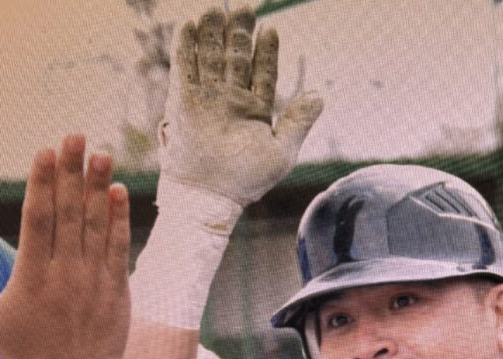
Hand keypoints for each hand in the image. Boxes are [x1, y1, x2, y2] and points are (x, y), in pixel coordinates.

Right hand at [0, 135, 130, 358]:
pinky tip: (118, 191)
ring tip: (102, 152)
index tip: (43, 152)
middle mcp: (65, 272)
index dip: (41, 183)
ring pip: (96, 224)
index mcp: (32, 275)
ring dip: (98, 186)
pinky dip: (119, 219)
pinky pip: (119, 247)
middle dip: (70, 172)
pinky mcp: (118, 287)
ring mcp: (94, 278)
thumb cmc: (29, 353)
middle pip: (68, 213)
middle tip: (74, 135)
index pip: (37, 219)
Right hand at [159, 6, 322, 204]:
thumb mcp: (282, 150)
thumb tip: (320, 95)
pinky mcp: (183, 101)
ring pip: (210, 58)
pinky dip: (185, 47)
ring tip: (217, 9)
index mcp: (254, 110)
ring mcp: (207, 99)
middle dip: (239, 33)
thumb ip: (298, 121)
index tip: (271, 29)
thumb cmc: (248, 181)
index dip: (266, 51)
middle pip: (235, 58)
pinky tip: (188, 25)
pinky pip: (184, 68)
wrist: (212, 195)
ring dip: (213, 34)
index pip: (262, 73)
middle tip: (244, 7)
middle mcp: (230, 101)